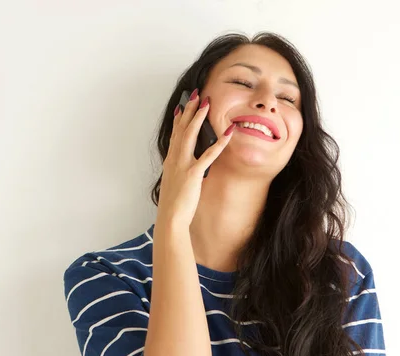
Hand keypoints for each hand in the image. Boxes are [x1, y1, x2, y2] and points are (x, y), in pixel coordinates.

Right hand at [156, 89, 234, 228]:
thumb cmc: (174, 205)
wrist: (170, 218)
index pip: (175, 135)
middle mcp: (174, 159)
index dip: (179, 119)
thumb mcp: (175, 184)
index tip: (182, 106)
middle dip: (190, 110)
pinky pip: (208, 155)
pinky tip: (229, 132)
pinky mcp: (193, 173)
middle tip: (196, 95)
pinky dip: (220, 142)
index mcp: (170, 161)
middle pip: (182, 128)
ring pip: (191, 135)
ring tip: (207, 103)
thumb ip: (181, 174)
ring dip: (199, 117)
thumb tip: (187, 171)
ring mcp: (182, 164)